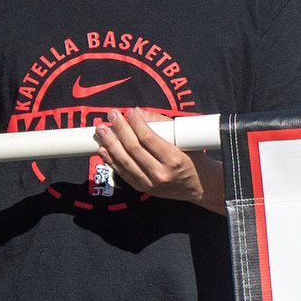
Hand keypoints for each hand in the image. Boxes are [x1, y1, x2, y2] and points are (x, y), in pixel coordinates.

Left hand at [91, 108, 208, 209]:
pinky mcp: (142, 187)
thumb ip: (162, 124)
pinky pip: (122, 172)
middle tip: (112, 115)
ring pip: (124, 160)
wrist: (198, 186)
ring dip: (110, 143)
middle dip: (120, 129)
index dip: (136, 123)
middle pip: (133, 148)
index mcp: (174, 159)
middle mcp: (161, 173)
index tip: (129, 112)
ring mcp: (150, 183)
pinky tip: (103, 149)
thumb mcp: (185, 140)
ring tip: (102, 130)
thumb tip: (139, 113)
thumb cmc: (194, 160)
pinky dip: (111, 160)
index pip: (148, 138)